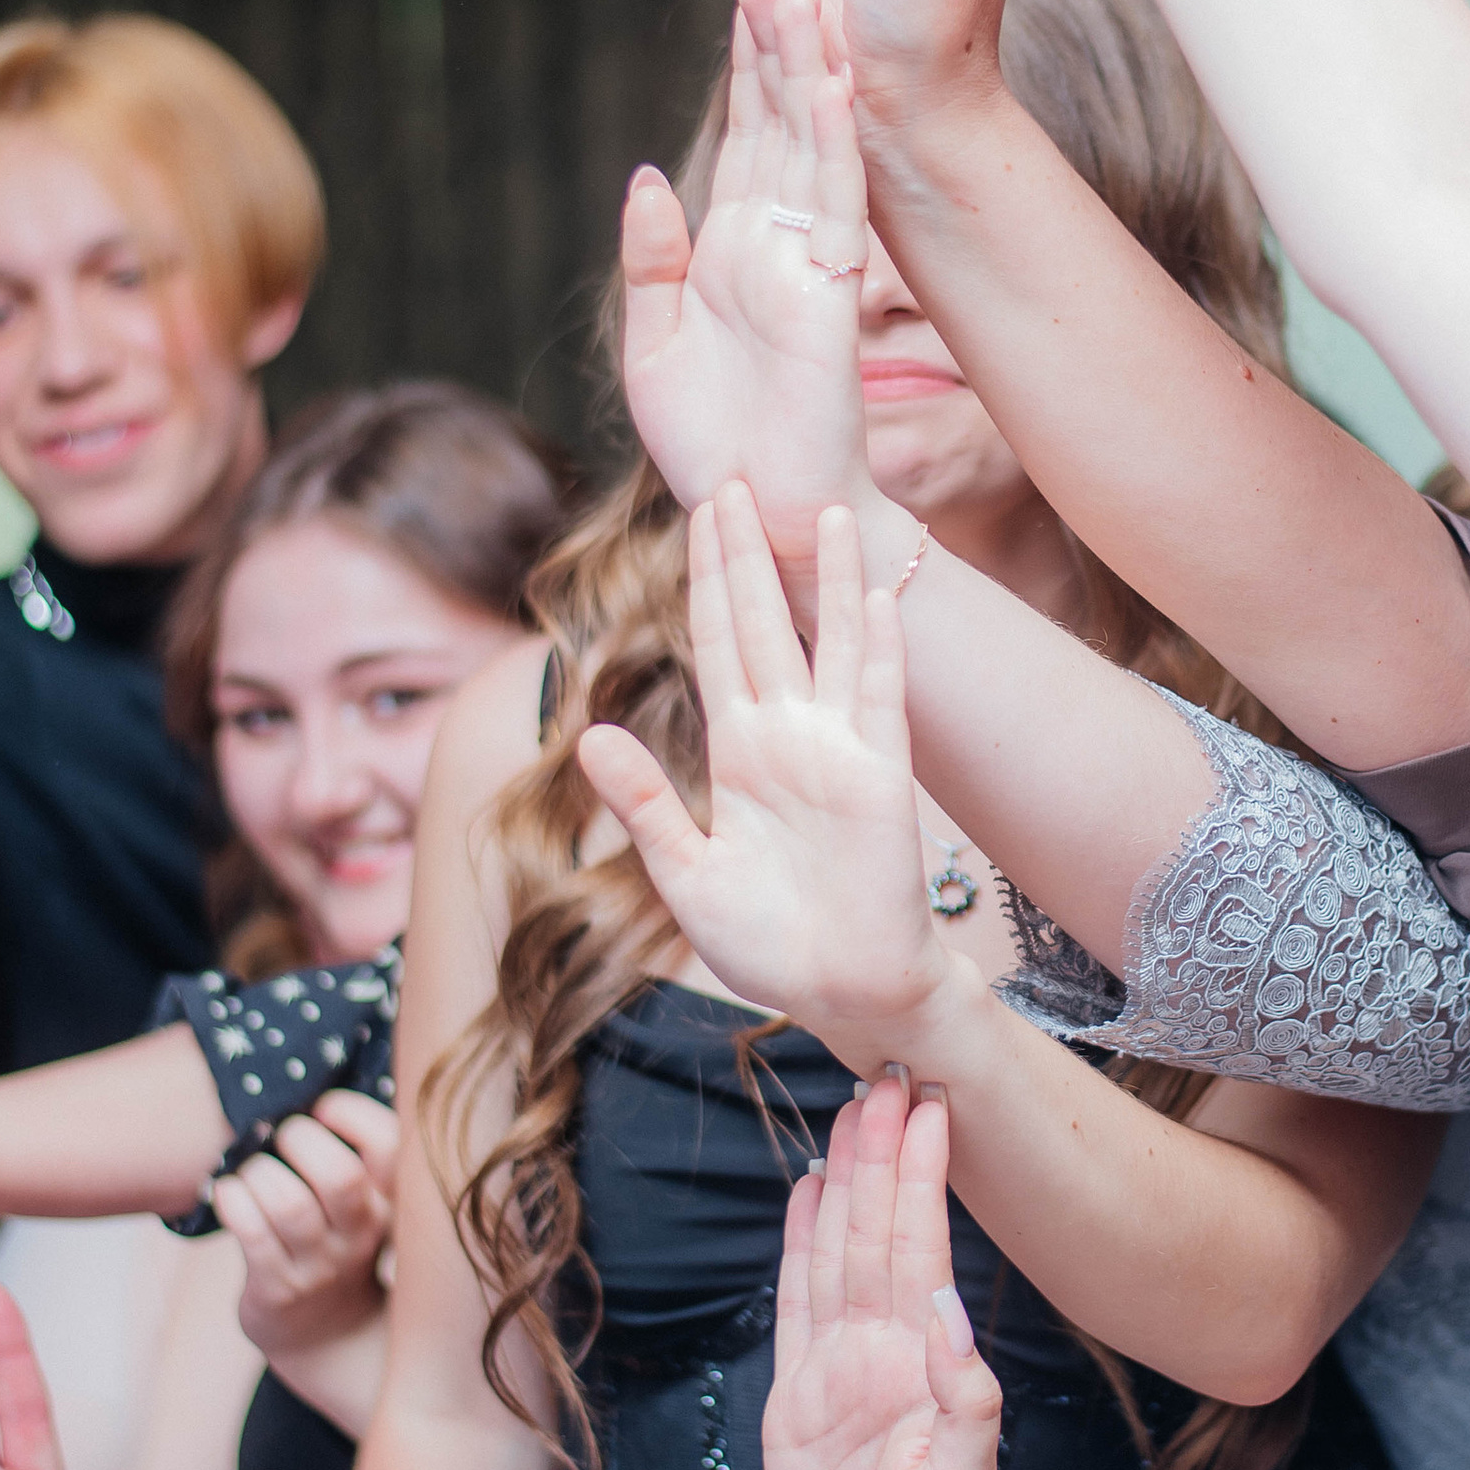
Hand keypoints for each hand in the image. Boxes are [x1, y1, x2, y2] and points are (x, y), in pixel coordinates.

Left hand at [216, 1093, 396, 1360]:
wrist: (327, 1335)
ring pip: (288, 1204)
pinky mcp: (277, 1289)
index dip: (352, 1113)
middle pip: (338, 1175)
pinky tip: (227, 1193)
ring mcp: (320, 1266)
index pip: (389, 1145)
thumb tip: (303, 1082)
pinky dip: (231, 1200)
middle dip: (299, 1140)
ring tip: (251, 1171)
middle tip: (281, 1138)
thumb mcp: (364, 1204)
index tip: (324, 1109)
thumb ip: (354, 1153)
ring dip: (258, 1173)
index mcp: (388, 1201)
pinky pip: (250, 1234)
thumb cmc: (335, 1243)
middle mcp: (361, 1234)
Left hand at [578, 489, 948, 1049]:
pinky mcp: (881, 777)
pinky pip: (881, 697)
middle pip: (765, 622)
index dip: (706, 580)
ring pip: (832, 641)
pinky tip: (877, 593)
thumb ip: (644, 803)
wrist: (841, 993)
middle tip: (734, 476)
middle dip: (748, 553)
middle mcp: (789, 734)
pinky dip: (879, 645)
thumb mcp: (682, 872)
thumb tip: (588, 737)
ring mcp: (839, 749)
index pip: (717, 645)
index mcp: (738, 751)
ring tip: (827, 508)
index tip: (699, 515)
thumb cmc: (768, 940)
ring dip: (829, 577)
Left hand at [618, 0, 878, 565]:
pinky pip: (833, 208)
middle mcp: (777, 247)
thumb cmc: (712, 450)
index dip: (746, 69)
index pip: (744, 140)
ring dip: (805, 71)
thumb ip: (652, 262)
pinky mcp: (829, 298)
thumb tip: (649, 178)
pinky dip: (830, 144)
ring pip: (811, 147)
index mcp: (733, 254)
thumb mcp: (653, 347)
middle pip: (779, 124)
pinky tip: (830, 85)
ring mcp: (808, 267)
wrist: (756, 518)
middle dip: (775, 45)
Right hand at [758, 1070, 1004, 1469]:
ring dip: (849, 1177)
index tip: (927, 1104)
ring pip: (841, 1249)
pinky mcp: (800, 1395)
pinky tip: (810, 1188)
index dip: (919, 1177)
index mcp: (920, 1365)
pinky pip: (798, 1301)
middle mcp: (881, 1352)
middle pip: (878, 1229)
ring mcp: (840, 1368)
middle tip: (890, 1067)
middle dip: (885, 1151)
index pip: (917, 1249)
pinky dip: (803, 1241)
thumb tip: (951, 1315)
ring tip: (853, 1103)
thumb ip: (964, 1412)